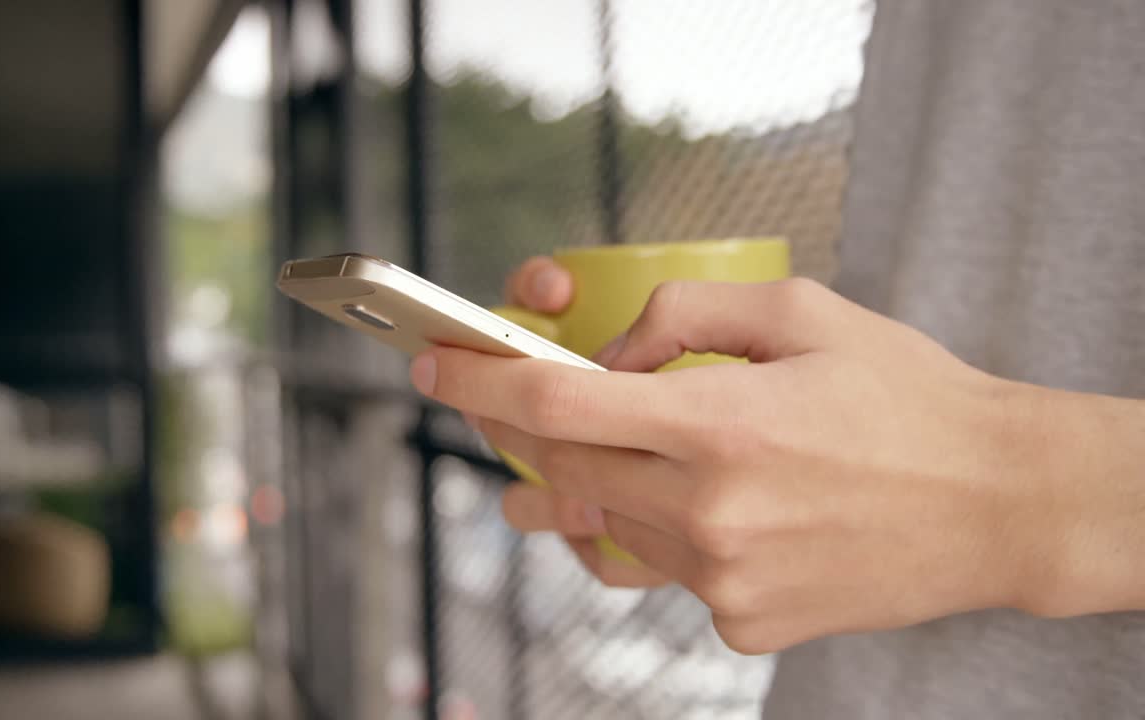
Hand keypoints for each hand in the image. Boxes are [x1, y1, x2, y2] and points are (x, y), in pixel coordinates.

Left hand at [411, 278, 1139, 653]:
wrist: (996, 504)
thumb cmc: (905, 395)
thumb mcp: (800, 312)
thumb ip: (684, 316)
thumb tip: (608, 354)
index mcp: (722, 424)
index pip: (558, 403)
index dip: (480, 380)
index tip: (434, 366)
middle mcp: (710, 512)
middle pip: (561, 467)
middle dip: (518, 425)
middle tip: (500, 395)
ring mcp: (722, 580)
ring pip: (604, 521)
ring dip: (589, 479)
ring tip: (603, 449)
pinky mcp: (739, 624)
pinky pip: (658, 570)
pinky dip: (653, 529)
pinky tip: (687, 502)